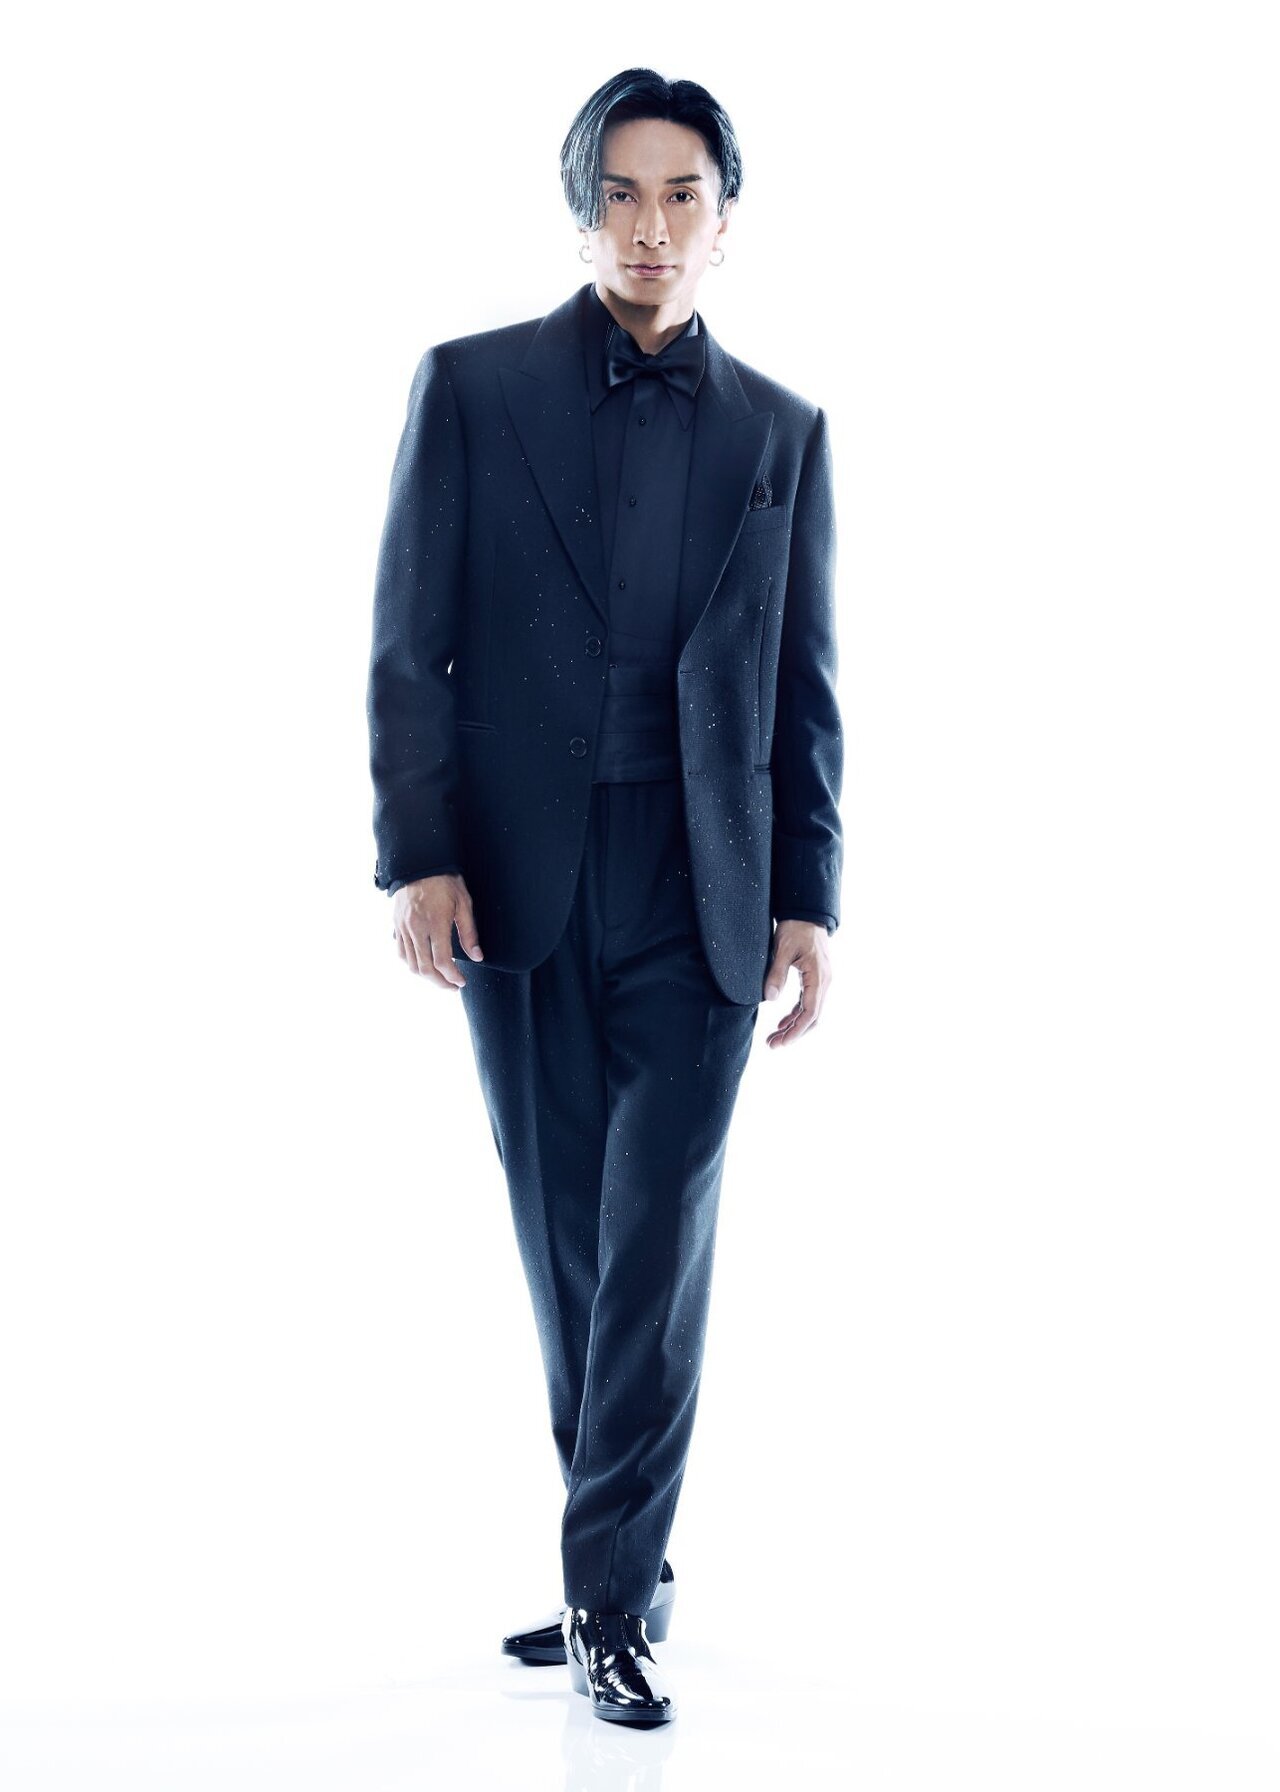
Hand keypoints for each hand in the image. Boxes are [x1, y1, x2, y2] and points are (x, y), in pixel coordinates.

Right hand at [392, 873, 482, 988]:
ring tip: (440, 978)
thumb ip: (469, 933)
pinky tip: (422, 964)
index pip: (442, 961)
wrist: (419, 863)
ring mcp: (403, 927)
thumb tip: (477, 957)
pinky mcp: (396, 925)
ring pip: (410, 963)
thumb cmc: (445, 881)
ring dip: (425, 976)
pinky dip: (411, 963)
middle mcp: (416, 928)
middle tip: (453, 986)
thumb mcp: (464, 903)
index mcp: (435, 922)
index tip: (461, 982)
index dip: (453, 977)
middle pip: (425, 968)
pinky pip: (400, 952)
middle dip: (440, 983)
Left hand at [762, 919, 830, 1046]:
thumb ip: (776, 974)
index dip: (796, 1030)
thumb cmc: (796, 928)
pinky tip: (782, 1022)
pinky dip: (796, 1014)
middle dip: (793, 1033)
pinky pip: (808, 1002)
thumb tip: (770, 998)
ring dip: (794, 1026)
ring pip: (810, 1012)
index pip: (810, 1012)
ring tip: (774, 1038)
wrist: (806, 913)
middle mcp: (824, 982)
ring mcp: (821, 981)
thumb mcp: (782, 949)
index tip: (781, 1042)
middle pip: (812, 1017)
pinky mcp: (815, 978)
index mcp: (818, 977)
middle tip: (773, 1044)